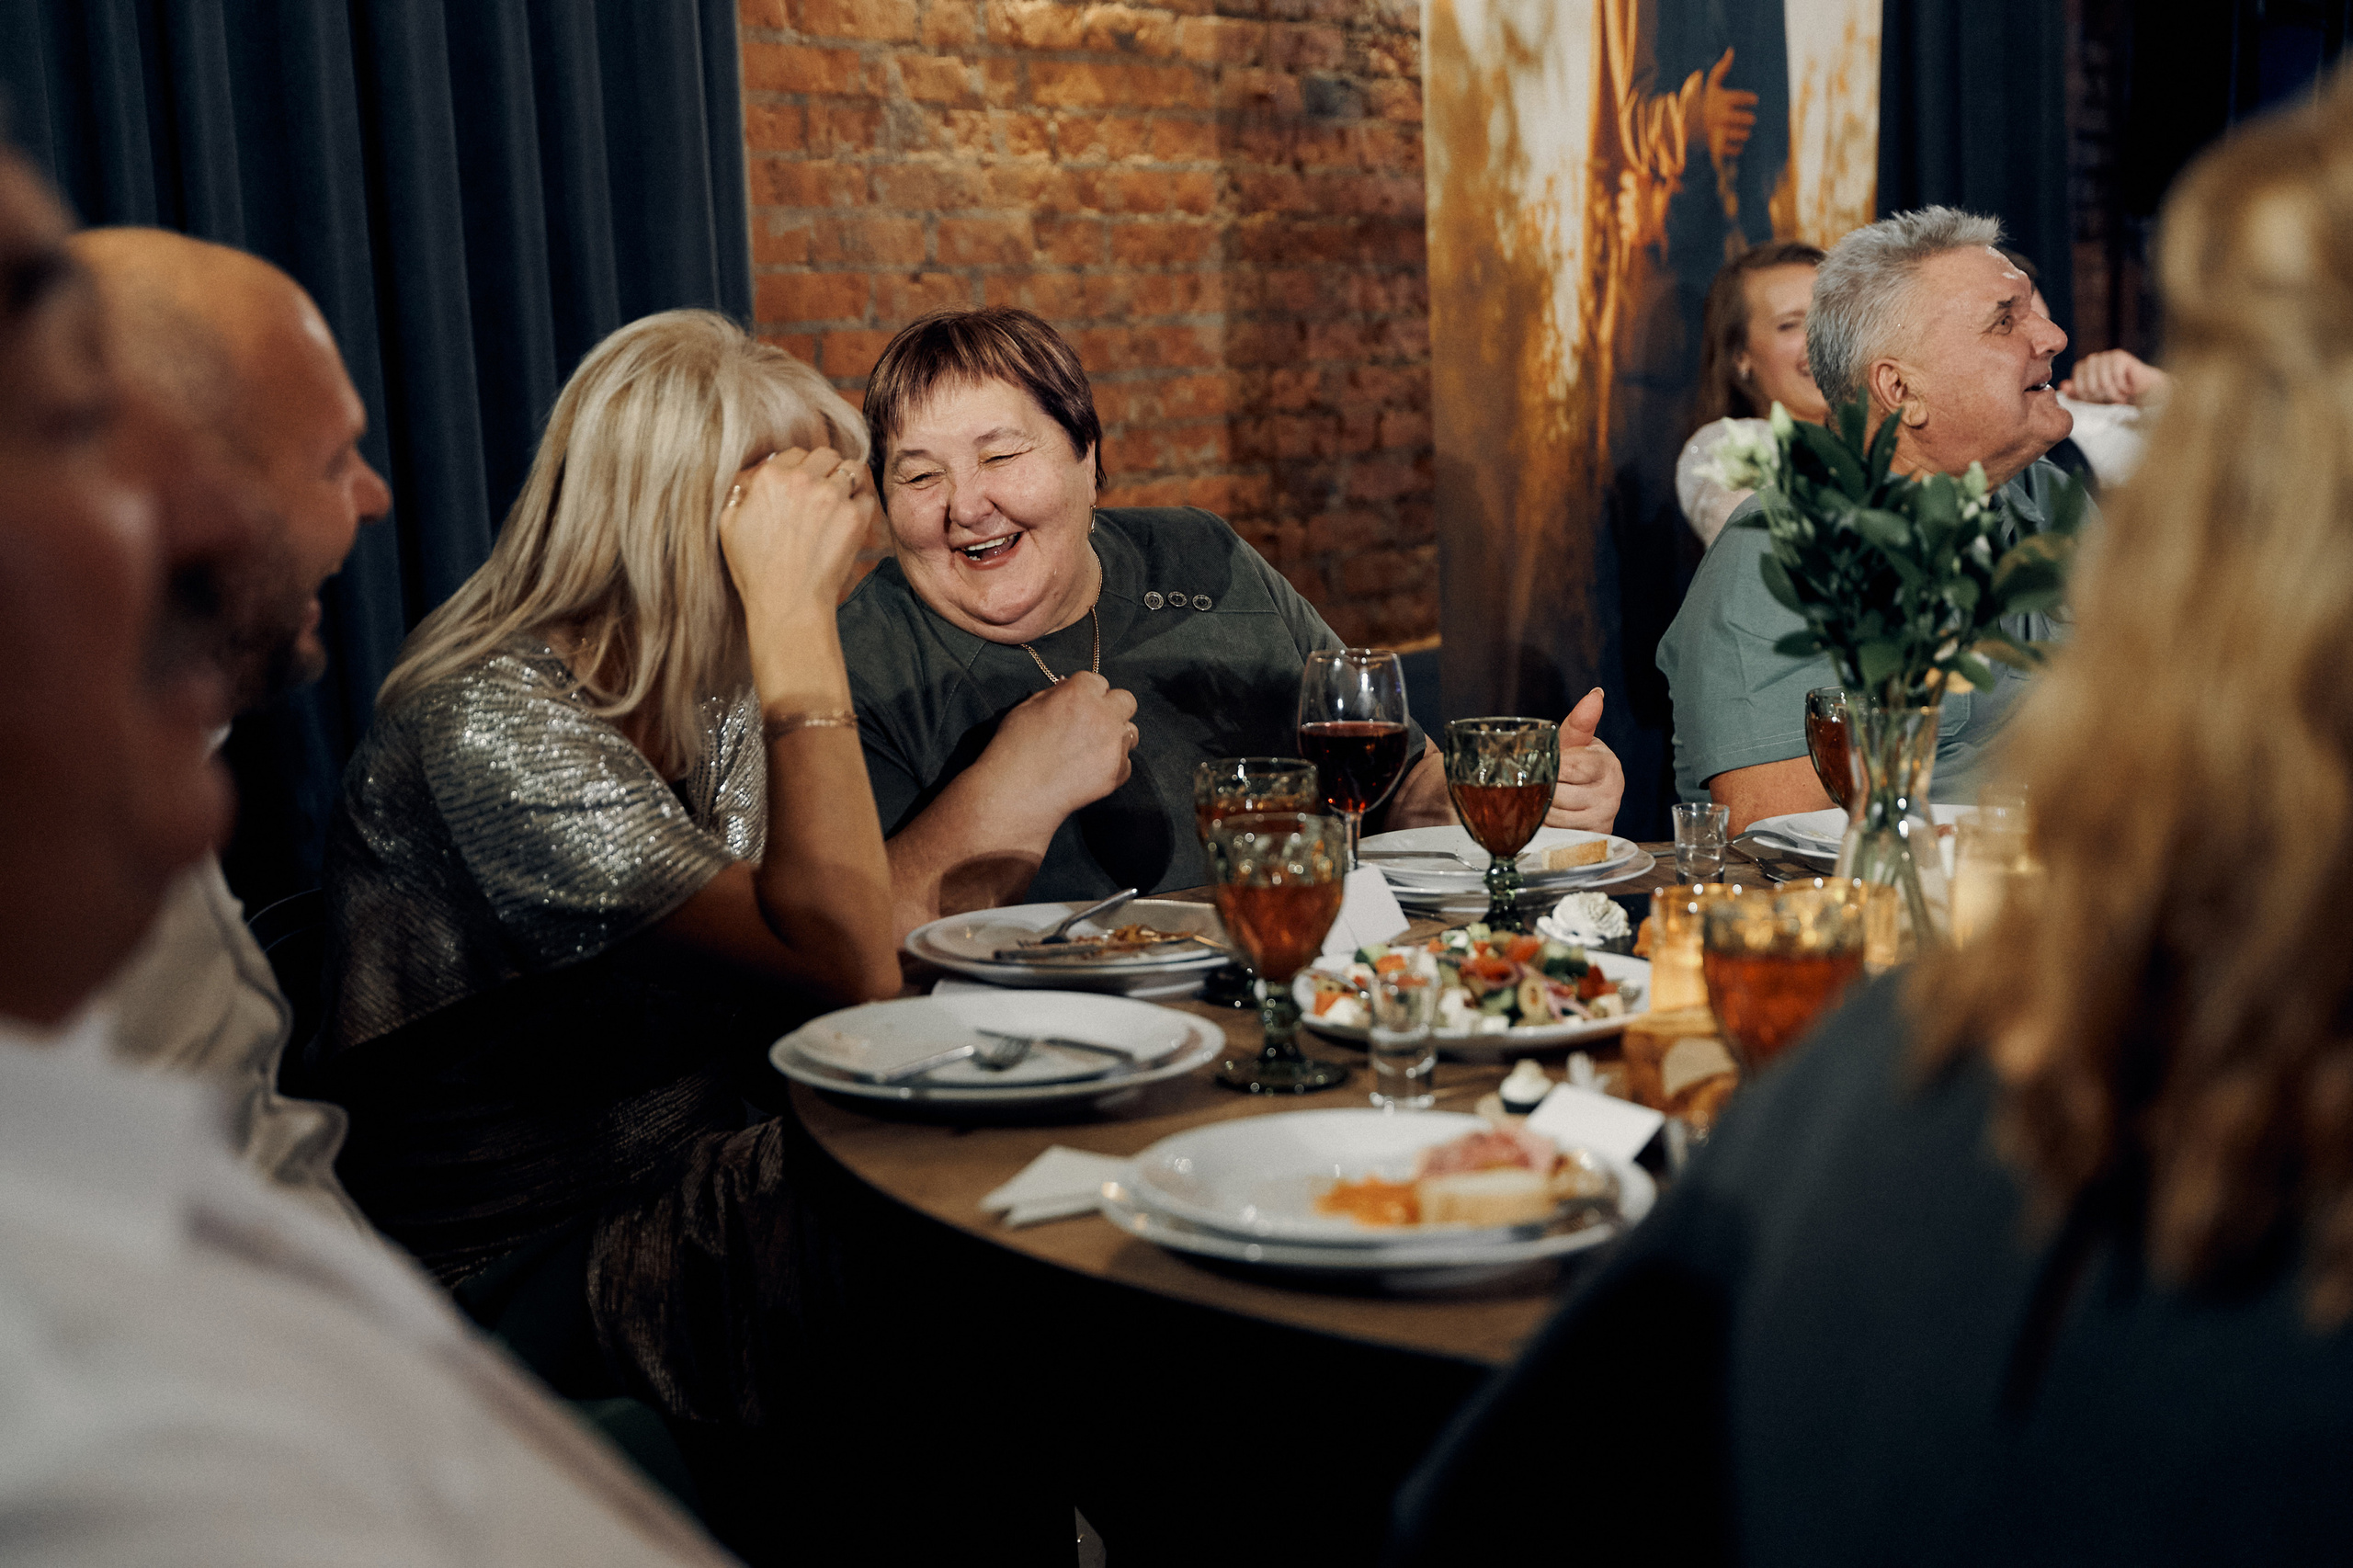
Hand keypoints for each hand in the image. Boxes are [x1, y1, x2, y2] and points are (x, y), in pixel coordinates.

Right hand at [718, 446, 876, 623]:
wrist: (787, 601)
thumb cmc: (755, 570)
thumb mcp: (729, 525)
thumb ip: (740, 494)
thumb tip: (752, 481)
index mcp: (770, 477)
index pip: (795, 454)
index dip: (799, 468)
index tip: (802, 484)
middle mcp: (802, 479)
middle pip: (825, 454)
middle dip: (825, 468)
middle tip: (824, 490)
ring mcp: (832, 496)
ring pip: (851, 468)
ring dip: (847, 481)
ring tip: (840, 500)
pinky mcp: (855, 516)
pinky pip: (866, 495)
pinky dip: (861, 503)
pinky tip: (850, 517)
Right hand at [980, 671, 1139, 823]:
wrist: (1017, 793)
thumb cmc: (1014, 750)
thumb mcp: (1027, 708)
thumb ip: (1054, 695)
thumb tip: (1068, 689)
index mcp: (1079, 694)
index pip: (1098, 680)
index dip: (1088, 691)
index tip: (1081, 702)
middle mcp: (1102, 716)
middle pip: (1126, 700)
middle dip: (1112, 707)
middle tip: (1095, 721)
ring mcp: (1113, 745)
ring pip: (1130, 732)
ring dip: (1116, 735)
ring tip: (1092, 748)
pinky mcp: (1117, 772)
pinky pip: (1126, 761)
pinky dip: (1113, 764)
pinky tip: (1090, 770)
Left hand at [1547, 687, 1623, 830]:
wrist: (1590, 793)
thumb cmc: (1579, 763)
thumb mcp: (1577, 742)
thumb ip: (1581, 721)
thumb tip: (1596, 695)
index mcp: (1607, 765)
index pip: (1569, 766)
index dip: (1548, 766)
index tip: (1537, 763)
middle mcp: (1611, 793)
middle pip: (1559, 793)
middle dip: (1541, 787)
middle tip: (1535, 782)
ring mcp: (1603, 817)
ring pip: (1555, 815)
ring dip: (1539, 807)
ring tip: (1541, 797)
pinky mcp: (1591, 836)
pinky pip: (1558, 832)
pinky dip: (1545, 824)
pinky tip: (1545, 815)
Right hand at [1699, 49, 1756, 169]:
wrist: (1682, 128)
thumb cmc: (1702, 105)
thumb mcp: (1710, 86)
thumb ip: (1722, 69)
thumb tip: (1731, 50)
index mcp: (1724, 100)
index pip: (1749, 99)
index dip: (1750, 100)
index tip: (1746, 102)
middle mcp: (1722, 116)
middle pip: (1750, 119)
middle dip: (1746, 120)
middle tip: (1740, 119)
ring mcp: (1720, 133)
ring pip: (1745, 135)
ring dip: (1742, 133)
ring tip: (1734, 130)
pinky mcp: (1718, 148)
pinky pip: (1738, 149)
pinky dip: (1736, 147)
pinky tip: (1729, 141)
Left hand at [2058, 349, 2169, 407]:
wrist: (2144, 392)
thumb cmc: (2117, 395)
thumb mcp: (2094, 398)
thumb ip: (2078, 393)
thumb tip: (2062, 386)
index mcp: (2083, 368)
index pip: (2077, 386)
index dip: (2088, 397)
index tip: (2099, 400)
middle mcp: (2093, 359)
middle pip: (2088, 385)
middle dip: (2101, 397)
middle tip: (2112, 398)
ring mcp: (2106, 356)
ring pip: (2101, 382)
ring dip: (2113, 394)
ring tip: (2120, 396)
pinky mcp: (2119, 356)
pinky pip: (2114, 377)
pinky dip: (2121, 388)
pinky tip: (2127, 388)